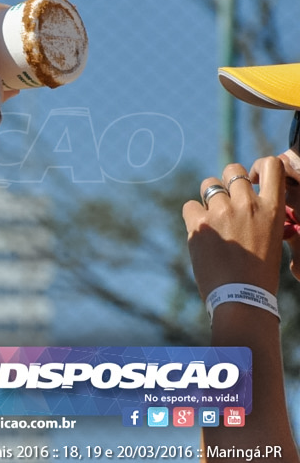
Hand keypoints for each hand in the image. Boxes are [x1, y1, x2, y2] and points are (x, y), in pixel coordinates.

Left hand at [182, 157, 286, 298]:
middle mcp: (247, 204)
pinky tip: (201, 232)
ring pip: (209, 185)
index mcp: (272, 209)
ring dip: (210, 198)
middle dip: (228, 182)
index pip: (271, 166)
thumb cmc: (259, 272)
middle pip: (231, 169)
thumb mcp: (271, 239)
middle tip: (227, 202)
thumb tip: (251, 202)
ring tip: (214, 220)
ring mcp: (222, 212)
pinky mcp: (199, 223)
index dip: (257, 167)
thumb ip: (261, 216)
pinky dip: (193, 216)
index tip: (252, 180)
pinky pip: (190, 205)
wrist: (240, 297)